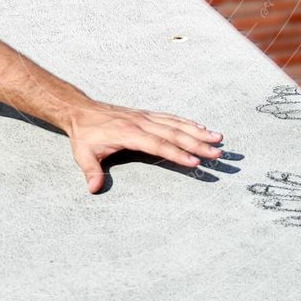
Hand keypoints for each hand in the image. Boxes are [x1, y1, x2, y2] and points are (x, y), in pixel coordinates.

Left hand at [65, 100, 223, 192]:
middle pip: (174, 134)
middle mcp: (141, 123)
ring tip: (218, 137)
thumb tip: (94, 189)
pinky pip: (170, 118)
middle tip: (218, 152)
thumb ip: (91, 171)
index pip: (158, 144)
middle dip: (197, 143)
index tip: (195, 161)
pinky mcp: (146, 115)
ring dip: (198, 131)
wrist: (82, 111)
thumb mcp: (83, 154)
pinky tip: (200, 126)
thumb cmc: (85, 134)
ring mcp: (145, 117)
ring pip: (176, 124)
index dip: (177, 153)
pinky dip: (187, 122)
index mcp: (129, 134)